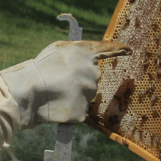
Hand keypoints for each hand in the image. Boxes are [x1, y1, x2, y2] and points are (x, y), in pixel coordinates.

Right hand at [0, 39, 131, 128]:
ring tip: (56, 90)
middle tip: (61, 79)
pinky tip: (58, 103)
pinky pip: (79, 109)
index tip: (129, 51)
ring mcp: (90, 92)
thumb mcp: (59, 49)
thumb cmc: (42, 66)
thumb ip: (78, 52)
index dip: (120, 49)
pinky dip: (70, 108)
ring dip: (74, 93)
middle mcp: (93, 72)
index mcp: (87, 53)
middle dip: (80, 78)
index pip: (108, 49)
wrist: (31, 89)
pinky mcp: (83, 111)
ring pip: (86, 94)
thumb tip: (89, 58)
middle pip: (93, 76)